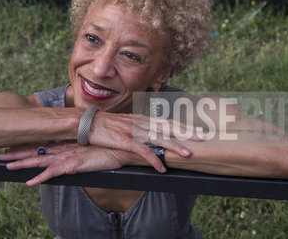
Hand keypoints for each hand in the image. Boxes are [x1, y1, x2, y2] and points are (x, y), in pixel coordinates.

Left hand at [0, 142, 127, 186]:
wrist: (122, 147)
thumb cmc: (108, 147)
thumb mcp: (89, 148)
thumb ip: (78, 149)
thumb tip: (70, 153)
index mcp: (67, 143)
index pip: (42, 143)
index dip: (26, 144)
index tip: (11, 144)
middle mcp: (64, 148)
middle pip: (36, 149)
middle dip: (17, 152)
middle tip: (0, 153)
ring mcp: (68, 155)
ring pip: (40, 159)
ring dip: (23, 163)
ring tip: (7, 165)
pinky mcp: (74, 164)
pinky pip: (54, 173)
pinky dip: (40, 178)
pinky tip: (30, 182)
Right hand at [87, 112, 202, 171]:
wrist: (85, 123)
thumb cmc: (104, 125)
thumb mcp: (124, 124)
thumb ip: (137, 128)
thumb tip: (148, 134)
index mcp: (140, 118)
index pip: (165, 121)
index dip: (182, 125)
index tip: (196, 130)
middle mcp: (139, 122)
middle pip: (167, 126)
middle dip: (185, 131)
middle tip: (202, 137)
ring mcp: (132, 131)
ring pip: (158, 138)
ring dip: (174, 146)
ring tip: (188, 154)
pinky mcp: (124, 140)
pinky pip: (142, 151)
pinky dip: (154, 159)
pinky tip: (161, 168)